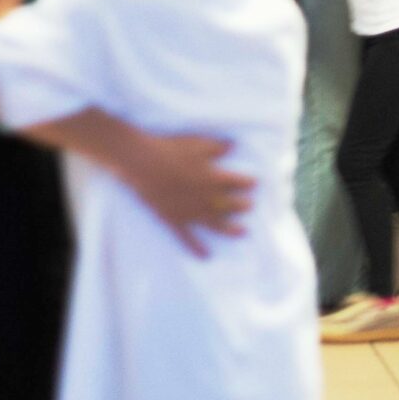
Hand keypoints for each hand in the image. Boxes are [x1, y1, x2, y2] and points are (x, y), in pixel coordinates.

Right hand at [118, 133, 255, 256]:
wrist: (143, 164)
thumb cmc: (171, 150)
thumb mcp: (198, 143)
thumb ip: (218, 147)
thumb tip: (234, 146)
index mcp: (214, 178)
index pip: (239, 182)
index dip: (249, 183)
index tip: (255, 183)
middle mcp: (206, 198)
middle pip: (232, 205)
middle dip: (243, 206)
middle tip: (250, 206)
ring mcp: (191, 212)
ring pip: (217, 224)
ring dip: (231, 229)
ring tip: (244, 232)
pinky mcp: (174, 219)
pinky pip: (187, 238)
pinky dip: (197, 248)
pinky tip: (206, 256)